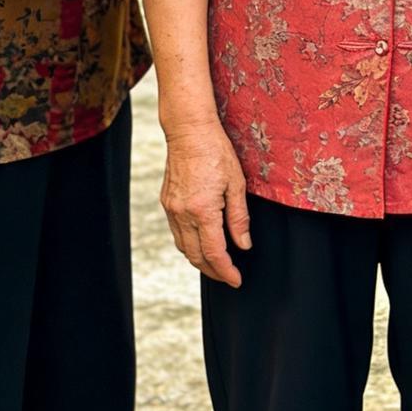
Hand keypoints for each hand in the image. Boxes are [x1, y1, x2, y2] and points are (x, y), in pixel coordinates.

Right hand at [160, 120, 251, 286]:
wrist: (189, 130)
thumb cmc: (215, 151)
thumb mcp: (236, 183)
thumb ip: (239, 218)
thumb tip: (243, 245)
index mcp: (203, 210)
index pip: (215, 253)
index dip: (226, 272)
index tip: (237, 280)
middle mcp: (183, 214)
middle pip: (196, 257)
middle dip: (213, 271)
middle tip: (229, 276)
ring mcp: (172, 209)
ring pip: (183, 247)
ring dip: (199, 260)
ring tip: (216, 263)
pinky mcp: (167, 202)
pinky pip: (176, 233)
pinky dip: (189, 244)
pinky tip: (201, 242)